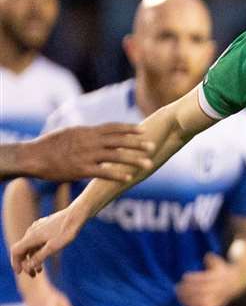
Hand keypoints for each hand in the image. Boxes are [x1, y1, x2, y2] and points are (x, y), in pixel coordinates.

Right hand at [11, 209, 83, 277]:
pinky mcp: (44, 227)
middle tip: (33, 275)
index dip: (16, 263)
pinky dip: (38, 251)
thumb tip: (28, 266)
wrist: (76, 215)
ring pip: (30, 246)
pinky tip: (45, 257)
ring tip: (40, 270)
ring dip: (33, 258)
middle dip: (25, 264)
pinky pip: (36, 241)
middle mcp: (31, 231)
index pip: (16, 251)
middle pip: (22, 249)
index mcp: (31, 237)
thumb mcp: (54, 247)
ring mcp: (37, 228)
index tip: (20, 273)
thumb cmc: (66, 231)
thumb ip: (40, 256)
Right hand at [17, 124, 152, 181]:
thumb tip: (99, 134)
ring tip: (148, 164)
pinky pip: (102, 172)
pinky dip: (116, 175)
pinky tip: (128, 178)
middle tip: (153, 146)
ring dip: (133, 160)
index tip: (143, 130)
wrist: (32, 156)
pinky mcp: (80, 169)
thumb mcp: (70, 133)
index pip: (112, 127)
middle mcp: (89, 141)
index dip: (129, 128)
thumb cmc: (50, 146)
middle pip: (118, 141)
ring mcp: (85, 155)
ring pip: (115, 156)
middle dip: (137, 144)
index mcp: (86, 132)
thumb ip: (86, 134)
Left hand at [176, 252, 238, 305]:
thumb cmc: (223, 271)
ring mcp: (218, 299)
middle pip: (201, 291)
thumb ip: (211, 260)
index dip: (193, 278)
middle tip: (176, 288)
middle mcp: (218, 289)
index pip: (204, 279)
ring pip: (202, 302)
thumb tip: (207, 256)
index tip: (184, 277)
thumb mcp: (219, 263)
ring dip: (189, 301)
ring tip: (179, 298)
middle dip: (187, 290)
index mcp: (219, 278)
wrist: (237, 282)